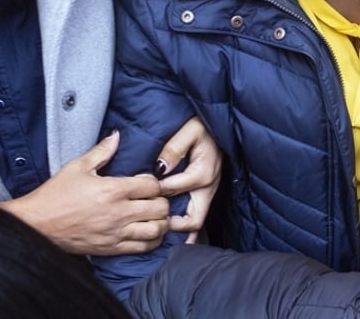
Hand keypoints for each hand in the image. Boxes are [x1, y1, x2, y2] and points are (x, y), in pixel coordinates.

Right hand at [0, 131, 168, 255]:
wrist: (37, 225)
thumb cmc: (55, 195)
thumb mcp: (77, 167)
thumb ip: (102, 151)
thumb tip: (116, 135)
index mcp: (112, 189)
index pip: (152, 185)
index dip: (156, 182)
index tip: (149, 182)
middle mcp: (119, 212)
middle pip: (160, 208)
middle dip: (163, 201)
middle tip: (156, 198)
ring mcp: (117, 233)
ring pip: (157, 230)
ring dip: (161, 222)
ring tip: (155, 215)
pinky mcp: (112, 249)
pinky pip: (143, 248)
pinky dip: (152, 241)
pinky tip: (148, 232)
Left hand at [155, 117, 221, 243]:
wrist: (220, 127)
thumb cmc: (204, 127)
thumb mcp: (190, 130)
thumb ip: (174, 148)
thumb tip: (160, 168)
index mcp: (202, 173)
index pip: (173, 190)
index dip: (155, 193)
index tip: (140, 191)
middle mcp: (208, 187)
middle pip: (193, 221)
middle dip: (173, 228)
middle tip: (152, 226)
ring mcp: (209, 192)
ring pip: (196, 221)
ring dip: (180, 230)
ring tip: (158, 232)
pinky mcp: (207, 192)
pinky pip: (196, 214)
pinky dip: (184, 224)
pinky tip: (169, 226)